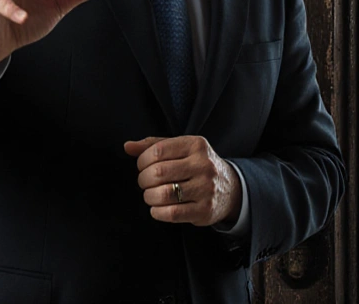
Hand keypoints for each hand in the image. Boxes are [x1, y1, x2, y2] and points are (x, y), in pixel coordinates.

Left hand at [124, 136, 241, 226]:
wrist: (230, 188)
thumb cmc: (198, 166)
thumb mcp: (182, 149)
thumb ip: (154, 145)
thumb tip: (128, 146)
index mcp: (196, 145)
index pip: (158, 150)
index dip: (142, 161)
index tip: (142, 167)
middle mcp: (203, 165)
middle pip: (158, 173)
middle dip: (143, 180)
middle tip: (145, 183)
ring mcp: (205, 188)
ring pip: (164, 194)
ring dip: (149, 196)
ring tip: (151, 195)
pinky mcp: (204, 210)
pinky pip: (171, 213)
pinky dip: (157, 212)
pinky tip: (157, 208)